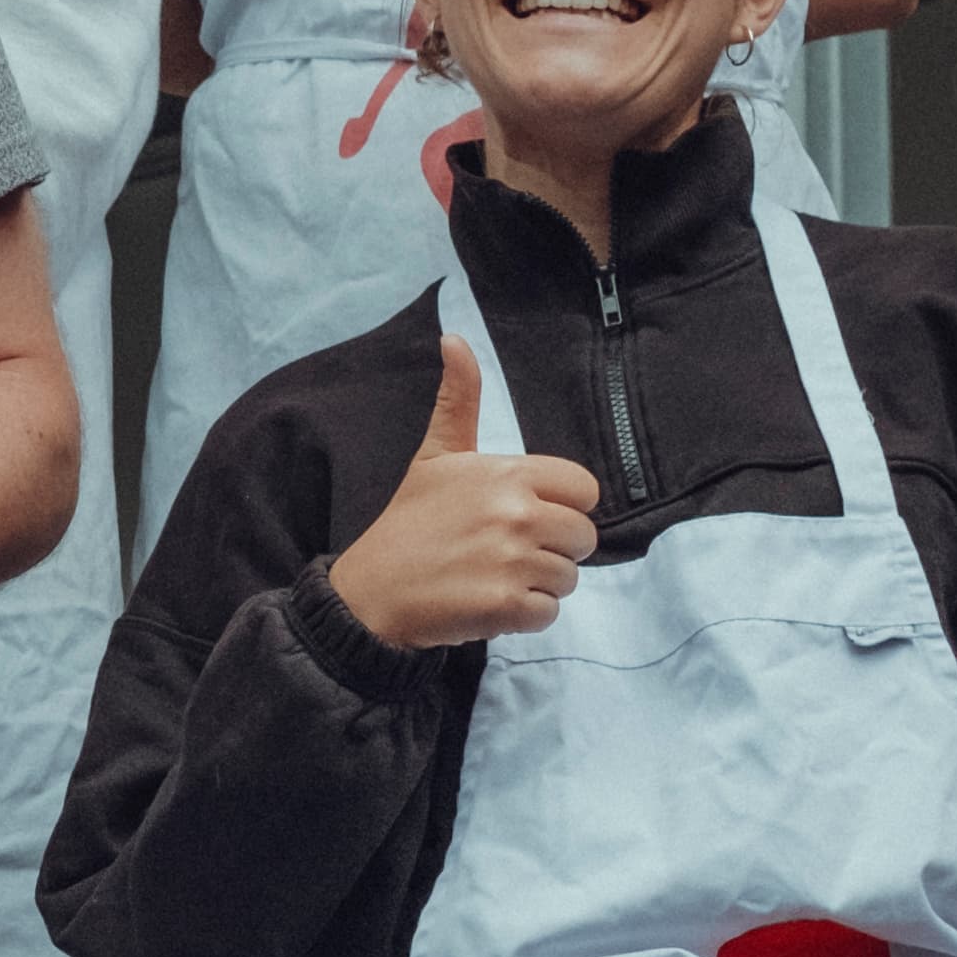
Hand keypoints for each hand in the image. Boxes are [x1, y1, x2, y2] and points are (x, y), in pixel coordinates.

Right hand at [323, 334, 595, 647]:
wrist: (372, 591)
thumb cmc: (409, 523)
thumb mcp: (434, 456)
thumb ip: (458, 400)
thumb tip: (454, 339)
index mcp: (508, 473)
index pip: (584, 490)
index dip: (561, 506)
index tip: (524, 516)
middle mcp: (517, 513)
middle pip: (582, 538)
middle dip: (552, 550)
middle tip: (505, 554)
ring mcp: (513, 561)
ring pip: (568, 578)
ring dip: (537, 585)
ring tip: (493, 578)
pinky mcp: (507, 606)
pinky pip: (549, 613)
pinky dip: (524, 617)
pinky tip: (489, 604)